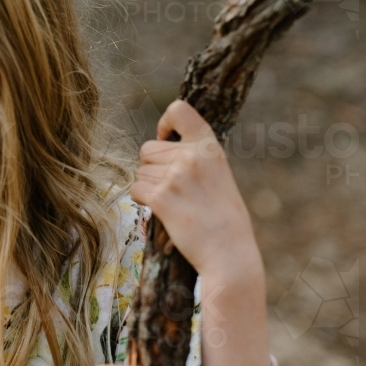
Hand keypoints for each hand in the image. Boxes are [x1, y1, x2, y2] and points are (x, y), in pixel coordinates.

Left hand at [131, 99, 270, 365]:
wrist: (230, 255)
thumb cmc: (223, 220)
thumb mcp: (218, 177)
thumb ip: (195, 159)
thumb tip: (157, 147)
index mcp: (210, 148)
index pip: (179, 110)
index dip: (165, 123)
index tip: (166, 140)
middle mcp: (193, 157)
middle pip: (148, 148)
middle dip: (152, 167)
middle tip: (173, 191)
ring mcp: (177, 176)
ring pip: (140, 171)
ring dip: (148, 186)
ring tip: (173, 204)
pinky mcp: (162, 198)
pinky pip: (135, 189)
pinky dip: (142, 200)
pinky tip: (160, 211)